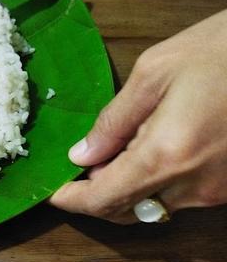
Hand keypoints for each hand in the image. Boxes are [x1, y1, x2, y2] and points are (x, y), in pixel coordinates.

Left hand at [50, 9, 226, 222]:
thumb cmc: (219, 50)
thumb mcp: (154, 72)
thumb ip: (114, 120)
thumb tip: (82, 155)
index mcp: (165, 155)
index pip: (103, 200)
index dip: (72, 201)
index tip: (52, 190)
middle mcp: (192, 186)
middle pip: (126, 211)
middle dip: (97, 195)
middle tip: (83, 164)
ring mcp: (215, 192)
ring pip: (154, 207)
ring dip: (128, 188)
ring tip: (121, 149)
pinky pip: (181, 197)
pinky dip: (158, 183)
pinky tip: (158, 148)